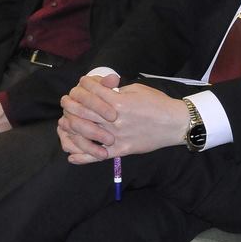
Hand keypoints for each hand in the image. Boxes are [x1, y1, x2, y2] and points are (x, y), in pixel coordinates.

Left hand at [58, 73, 189, 162]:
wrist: (175, 123)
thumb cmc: (158, 103)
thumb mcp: (138, 90)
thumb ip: (117, 91)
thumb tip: (102, 91)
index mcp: (119, 102)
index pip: (91, 91)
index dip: (83, 85)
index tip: (81, 84)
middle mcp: (114, 120)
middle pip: (82, 110)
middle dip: (70, 103)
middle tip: (66, 101)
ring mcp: (116, 136)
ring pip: (84, 132)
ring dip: (70, 127)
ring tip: (65, 123)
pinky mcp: (121, 150)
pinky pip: (97, 157)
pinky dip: (82, 157)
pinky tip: (71, 156)